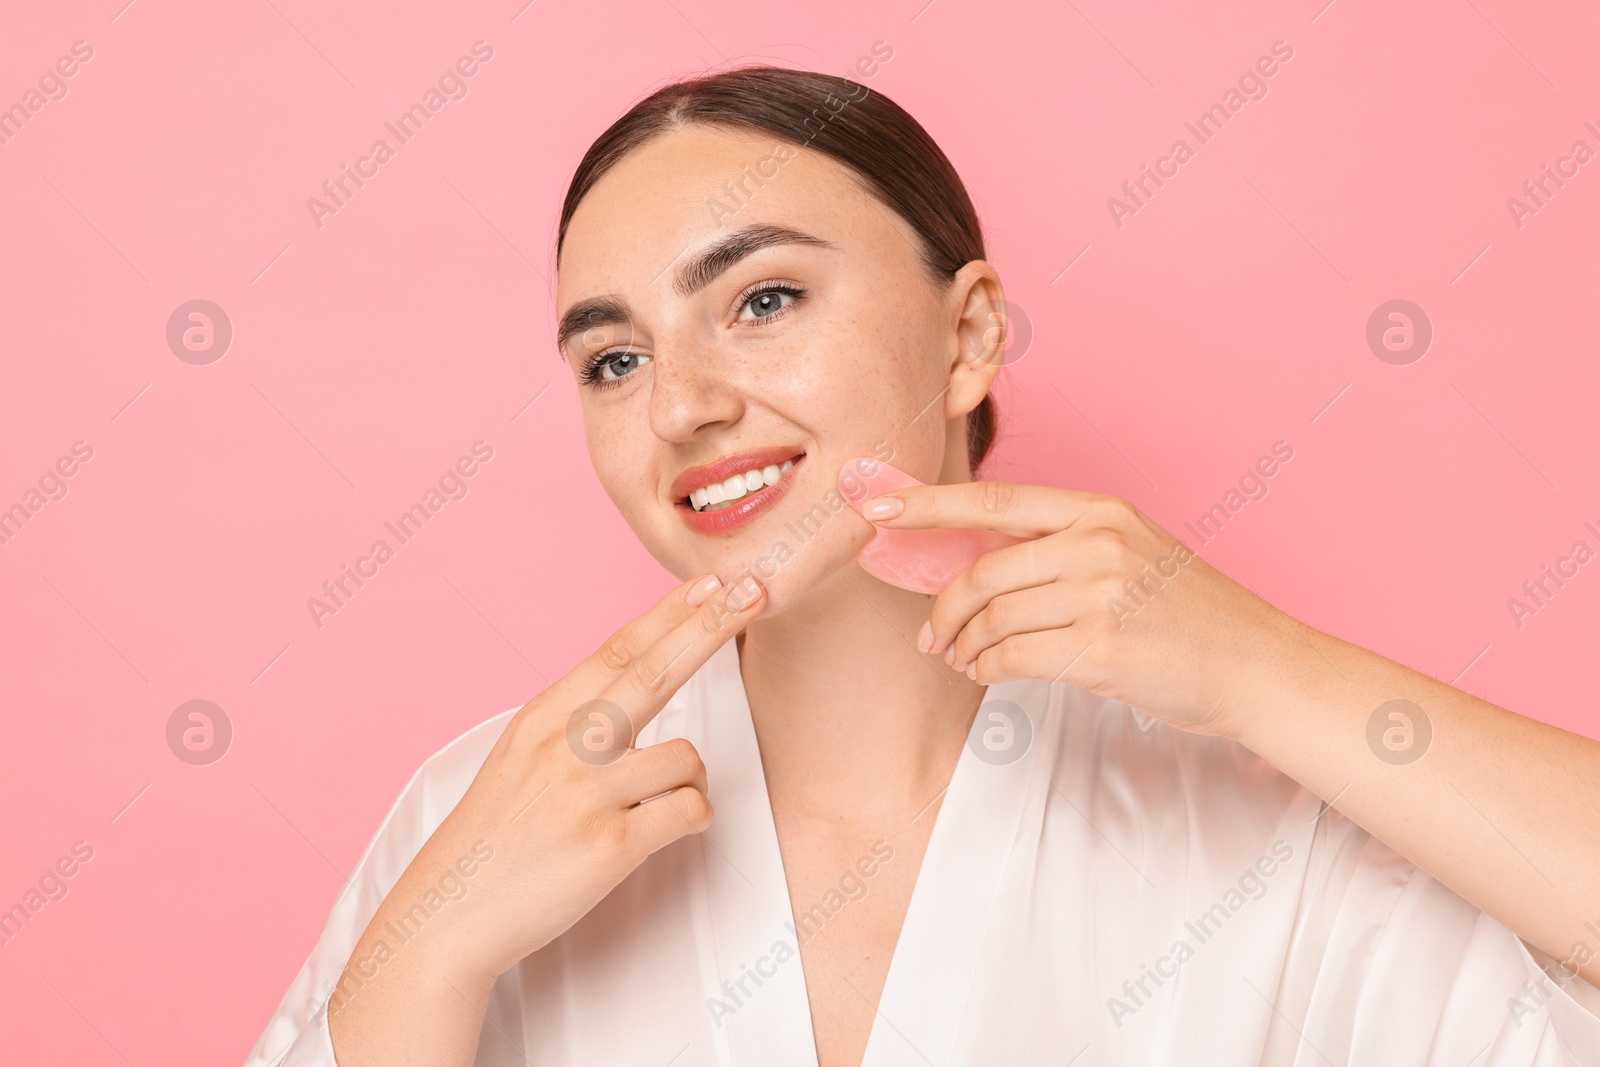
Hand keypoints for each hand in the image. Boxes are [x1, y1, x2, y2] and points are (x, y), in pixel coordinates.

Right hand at [328, 572, 765, 1065]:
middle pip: (653, 670)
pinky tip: (668, 828)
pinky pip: (688, 811)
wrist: (449, 915)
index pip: (619, 649)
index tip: (712, 581)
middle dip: (711, 627)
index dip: (671, 612)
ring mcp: (587, 793)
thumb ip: (574, 721)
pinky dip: (692, 817)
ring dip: (692, 776)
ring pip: (686, 755)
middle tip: (755, 592)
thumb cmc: (495, 837)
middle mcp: (565, 746)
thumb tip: (635, 683)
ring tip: (661, 801)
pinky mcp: (610, 844)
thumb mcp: (520, 757)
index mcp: (543, 717)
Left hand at [863, 481, 1301, 739]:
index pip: (992, 500)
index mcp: (1099, 511)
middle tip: (930, 637)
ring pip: (992, 617)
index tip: (870, 503)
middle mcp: (1098, 543)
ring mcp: (1101, 594)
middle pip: (981, 571)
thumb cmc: (1189, 616)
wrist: (1257, 666)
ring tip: (964, 660)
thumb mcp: (1131, 554)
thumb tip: (973, 564)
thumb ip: (1059, 548)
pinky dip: (987, 669)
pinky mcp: (1102, 648)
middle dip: (942, 609)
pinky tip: (988, 674)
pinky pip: (1012, 658)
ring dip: (964, 646)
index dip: (923, 503)